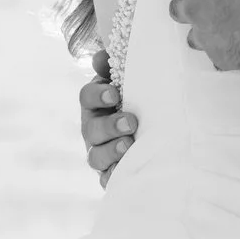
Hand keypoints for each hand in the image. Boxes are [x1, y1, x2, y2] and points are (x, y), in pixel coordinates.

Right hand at [79, 49, 136, 187]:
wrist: (152, 133)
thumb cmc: (137, 101)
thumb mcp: (129, 81)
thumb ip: (115, 66)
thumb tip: (101, 58)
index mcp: (95, 104)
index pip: (87, 97)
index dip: (97, 95)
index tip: (114, 94)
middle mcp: (93, 129)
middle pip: (91, 129)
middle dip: (109, 126)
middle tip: (131, 122)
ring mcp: (100, 153)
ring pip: (96, 157)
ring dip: (112, 151)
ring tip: (129, 145)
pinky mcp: (111, 174)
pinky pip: (107, 179)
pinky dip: (114, 176)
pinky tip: (127, 170)